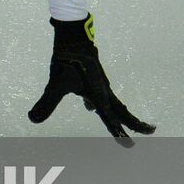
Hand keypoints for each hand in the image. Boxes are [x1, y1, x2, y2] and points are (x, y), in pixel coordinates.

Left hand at [28, 15, 156, 145]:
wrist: (73, 38)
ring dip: (122, 114)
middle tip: (151, 132)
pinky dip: (103, 105)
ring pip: (114, 103)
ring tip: (125, 124)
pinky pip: (103, 95)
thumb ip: (46, 104)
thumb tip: (32, 119)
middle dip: (135, 123)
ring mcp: (100, 84)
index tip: (130, 145)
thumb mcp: (55, 84)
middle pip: (122, 111)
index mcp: (98, 96)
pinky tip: (91, 107)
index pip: (111, 119)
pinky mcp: (93, 77)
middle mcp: (103, 91)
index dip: (119, 133)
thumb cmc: (66, 61)